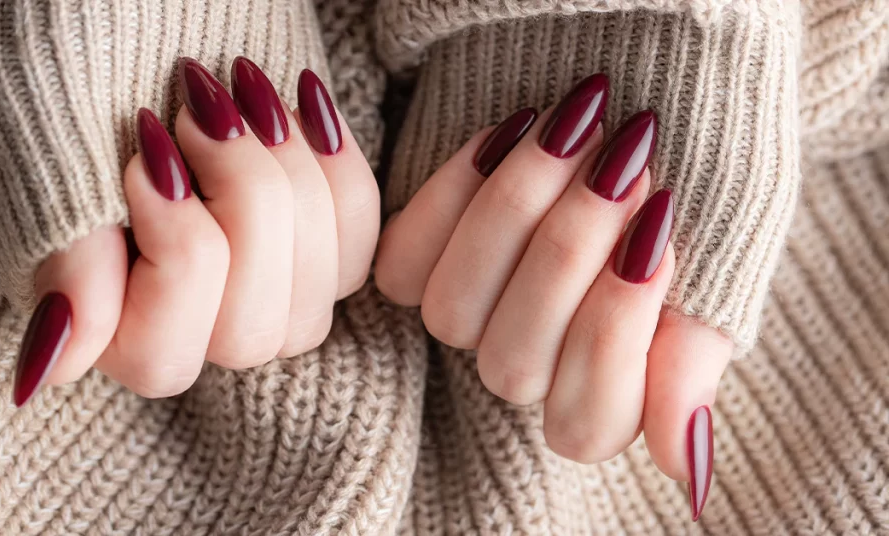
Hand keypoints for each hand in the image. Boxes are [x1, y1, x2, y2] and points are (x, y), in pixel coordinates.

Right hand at [14, 59, 378, 404]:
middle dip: (244, 201)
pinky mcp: (306, 243)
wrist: (123, 4)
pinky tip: (298, 96)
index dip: (175, 250)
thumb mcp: (50, 147)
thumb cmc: (69, 65)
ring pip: (316, 291)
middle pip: (251, 333)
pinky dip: (335, 165)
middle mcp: (181, 322)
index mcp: (97, 318)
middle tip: (200, 108)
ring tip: (241, 88)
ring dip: (290, 176)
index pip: (160, 354)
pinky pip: (357, 241)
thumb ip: (60, 254)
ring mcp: (253, 287)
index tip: (147, 148)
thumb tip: (47, 369)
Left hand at [375, 74, 728, 520]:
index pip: (588, 422)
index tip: (660, 242)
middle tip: (624, 163)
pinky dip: (454, 191)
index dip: (616, 334)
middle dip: (570, 254)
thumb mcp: (718, 271)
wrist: (649, 90)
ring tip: (575, 132)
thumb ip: (693, 360)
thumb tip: (688, 469)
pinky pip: (404, 260)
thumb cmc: (694, 188)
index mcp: (603, 390)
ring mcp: (471, 316)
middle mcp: (528, 364)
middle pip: (514, 364)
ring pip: (453, 315)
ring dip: (512, 216)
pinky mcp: (418, 261)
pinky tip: (510, 129)